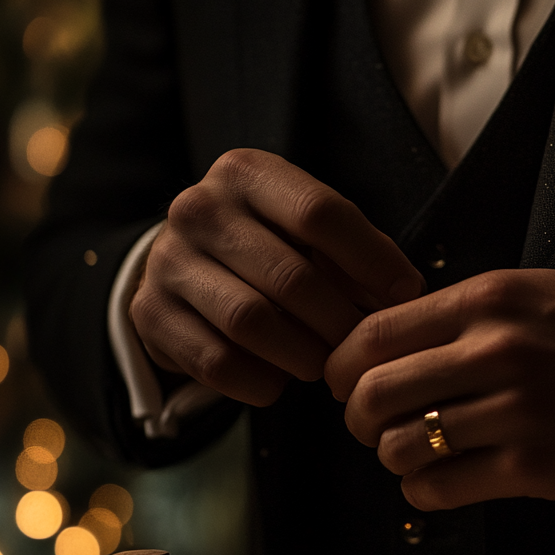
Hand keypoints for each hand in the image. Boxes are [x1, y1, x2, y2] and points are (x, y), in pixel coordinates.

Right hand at [129, 149, 424, 404]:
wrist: (184, 269)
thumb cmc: (270, 247)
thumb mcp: (309, 232)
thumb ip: (358, 251)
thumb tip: (404, 293)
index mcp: (246, 173)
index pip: (320, 213)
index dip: (373, 259)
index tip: (406, 294)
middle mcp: (199, 207)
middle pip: (291, 277)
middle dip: (340, 323)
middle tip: (361, 348)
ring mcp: (168, 261)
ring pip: (251, 323)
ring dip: (302, 356)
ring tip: (323, 365)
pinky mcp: (149, 314)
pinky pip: (217, 363)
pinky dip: (261, 382)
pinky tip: (278, 380)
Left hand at [324, 269, 554, 509]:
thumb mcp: (529, 292)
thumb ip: (458, 310)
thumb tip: (382, 338)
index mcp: (487, 301)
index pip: (374, 334)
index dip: (340, 365)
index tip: (341, 381)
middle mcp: (496, 352)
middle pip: (374, 393)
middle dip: (356, 417)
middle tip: (369, 423)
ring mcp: (515, 413)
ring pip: (401, 446)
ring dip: (391, 455)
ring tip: (410, 451)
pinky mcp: (532, 467)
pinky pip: (439, 488)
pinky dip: (420, 490)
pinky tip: (434, 479)